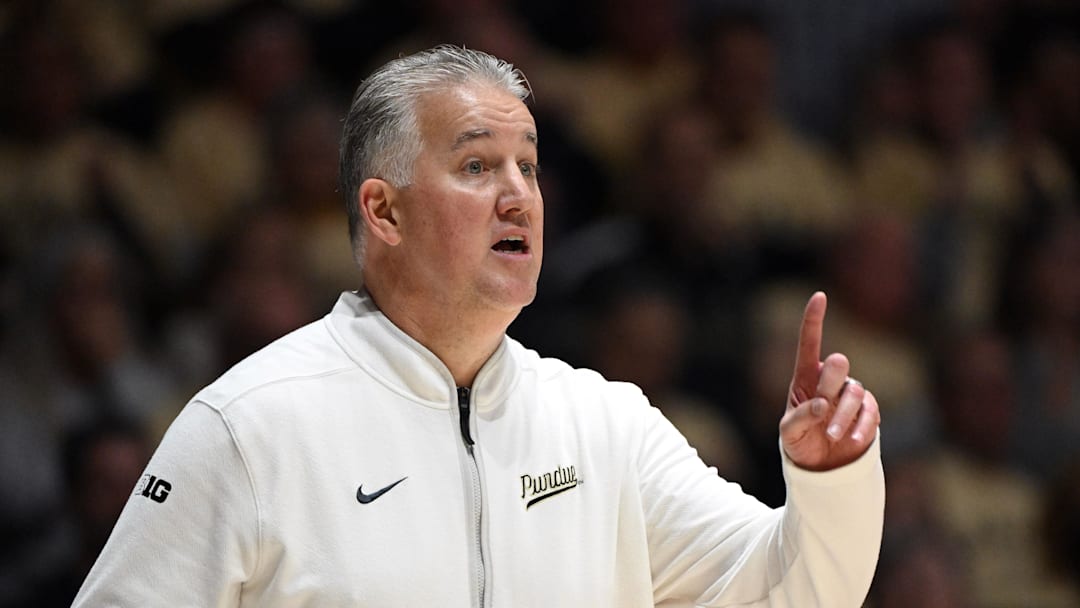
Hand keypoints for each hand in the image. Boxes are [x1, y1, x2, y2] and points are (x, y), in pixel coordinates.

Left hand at [779, 292, 880, 470]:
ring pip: (855, 392)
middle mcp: (829, 381)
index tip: (819, 296)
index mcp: (805, 378)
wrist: (820, 466)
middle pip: (838, 365)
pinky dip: (862, 426)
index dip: (814, 320)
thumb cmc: (799, 441)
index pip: (809, 344)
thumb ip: (800, 418)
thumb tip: (822, 404)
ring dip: (843, 415)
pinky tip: (852, 440)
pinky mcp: (867, 411)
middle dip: (831, 383)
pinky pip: (870, 412)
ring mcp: (850, 394)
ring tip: (833, 436)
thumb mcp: (789, 433)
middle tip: (822, 404)